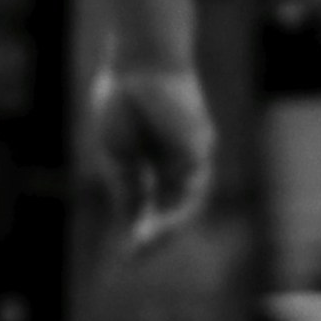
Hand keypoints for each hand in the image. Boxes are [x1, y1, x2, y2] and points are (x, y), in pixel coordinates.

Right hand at [87, 60, 215, 247]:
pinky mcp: (201, 147)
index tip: (127, 254)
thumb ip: (130, 191)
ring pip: (188, 206)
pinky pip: (194, 189)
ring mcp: (193, 156)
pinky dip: (176, 212)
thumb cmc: (123, 100)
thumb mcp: (119, 157)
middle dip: (157, 238)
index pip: (156, 205)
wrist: (137, 62)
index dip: (141, 229)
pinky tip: (156, 226)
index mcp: (157, 162)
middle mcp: (180, 162)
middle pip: (175, 211)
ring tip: (144, 247)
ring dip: (167, 231)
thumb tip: (132, 229)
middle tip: (135, 258)